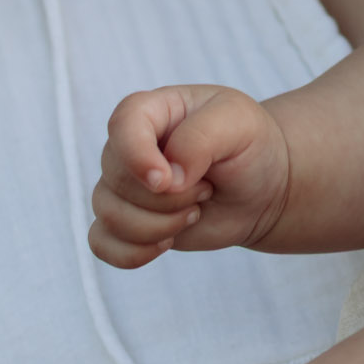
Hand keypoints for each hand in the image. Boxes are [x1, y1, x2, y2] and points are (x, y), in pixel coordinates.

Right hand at [88, 84, 291, 267]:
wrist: (261, 187)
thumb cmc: (249, 145)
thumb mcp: (238, 124)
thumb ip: (200, 139)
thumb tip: (167, 180)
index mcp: (154, 111)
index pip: (122, 124)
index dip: (137, 156)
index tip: (168, 181)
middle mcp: (130, 147)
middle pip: (117, 179)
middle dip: (168, 198)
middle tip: (207, 189)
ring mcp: (124, 186)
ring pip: (110, 215)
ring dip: (159, 226)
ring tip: (196, 211)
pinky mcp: (126, 222)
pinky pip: (102, 244)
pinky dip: (133, 253)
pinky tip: (167, 242)